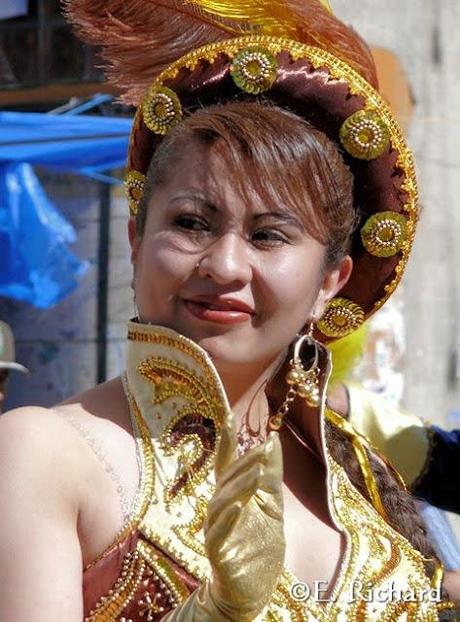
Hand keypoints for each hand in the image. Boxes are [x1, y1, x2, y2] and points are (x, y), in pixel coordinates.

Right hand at [163, 415, 284, 620]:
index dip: (226, 442)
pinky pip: (219, 534)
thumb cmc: (259, 544)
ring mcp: (216, 530)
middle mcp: (219, 509)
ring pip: (221, 502)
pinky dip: (227, 519)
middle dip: (244, 462)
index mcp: (231, 496)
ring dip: (238, 486)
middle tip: (262, 448)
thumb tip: (272, 439)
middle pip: (226, 480)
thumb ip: (270, 476)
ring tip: (256, 472)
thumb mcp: (272, 506)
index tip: (229, 418)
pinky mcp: (219, 553)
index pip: (226, 465)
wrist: (252, 589)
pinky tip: (239, 506)